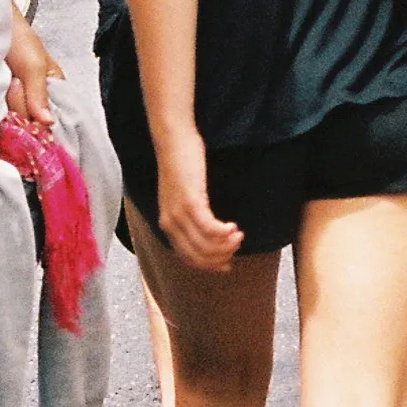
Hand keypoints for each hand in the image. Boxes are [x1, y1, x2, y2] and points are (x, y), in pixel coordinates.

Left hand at [5, 14, 59, 132]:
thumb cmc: (16, 36)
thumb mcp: (34, 63)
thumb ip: (40, 93)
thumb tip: (48, 121)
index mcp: (53, 87)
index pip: (53, 117)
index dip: (40, 117)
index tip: (31, 104)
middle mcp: (35, 97)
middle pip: (31, 120)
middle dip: (21, 104)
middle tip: (15, 82)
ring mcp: (14, 100)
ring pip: (14, 118)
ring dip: (6, 104)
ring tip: (5, 81)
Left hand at [152, 129, 246, 272]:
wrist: (174, 140)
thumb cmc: (181, 163)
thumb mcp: (182, 193)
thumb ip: (188, 212)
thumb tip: (205, 226)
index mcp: (166, 224)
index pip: (187, 257)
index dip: (208, 265)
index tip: (226, 265)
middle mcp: (170, 223)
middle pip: (197, 256)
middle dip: (220, 257)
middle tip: (237, 246)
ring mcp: (179, 213)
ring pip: (205, 245)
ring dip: (226, 245)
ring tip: (239, 235)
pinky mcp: (190, 202)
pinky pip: (210, 228)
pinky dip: (224, 233)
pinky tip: (233, 227)